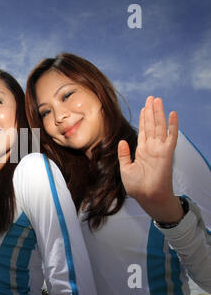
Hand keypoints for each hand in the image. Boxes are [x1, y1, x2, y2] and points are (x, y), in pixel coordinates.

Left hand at [117, 96, 182, 222]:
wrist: (147, 197)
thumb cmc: (137, 187)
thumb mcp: (125, 168)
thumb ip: (124, 154)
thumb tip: (122, 141)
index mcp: (142, 151)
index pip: (143, 131)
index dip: (143, 119)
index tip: (143, 107)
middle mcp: (151, 148)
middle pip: (152, 125)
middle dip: (151, 111)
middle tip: (151, 97)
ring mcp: (159, 149)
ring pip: (159, 127)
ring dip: (158, 113)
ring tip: (157, 100)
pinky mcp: (166, 153)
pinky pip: (171, 137)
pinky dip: (173, 125)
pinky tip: (173, 114)